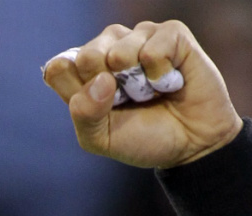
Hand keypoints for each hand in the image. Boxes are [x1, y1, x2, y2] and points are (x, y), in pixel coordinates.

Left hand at [43, 21, 242, 167]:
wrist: (192, 146)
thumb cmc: (145, 138)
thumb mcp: (101, 139)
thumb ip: (84, 114)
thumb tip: (101, 79)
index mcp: (84, 72)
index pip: (59, 68)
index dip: (77, 91)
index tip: (99, 109)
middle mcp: (108, 49)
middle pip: (87, 55)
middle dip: (107, 87)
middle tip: (128, 100)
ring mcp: (139, 38)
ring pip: (119, 49)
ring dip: (137, 82)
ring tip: (152, 92)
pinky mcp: (171, 34)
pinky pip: (153, 47)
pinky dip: (160, 73)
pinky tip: (171, 81)